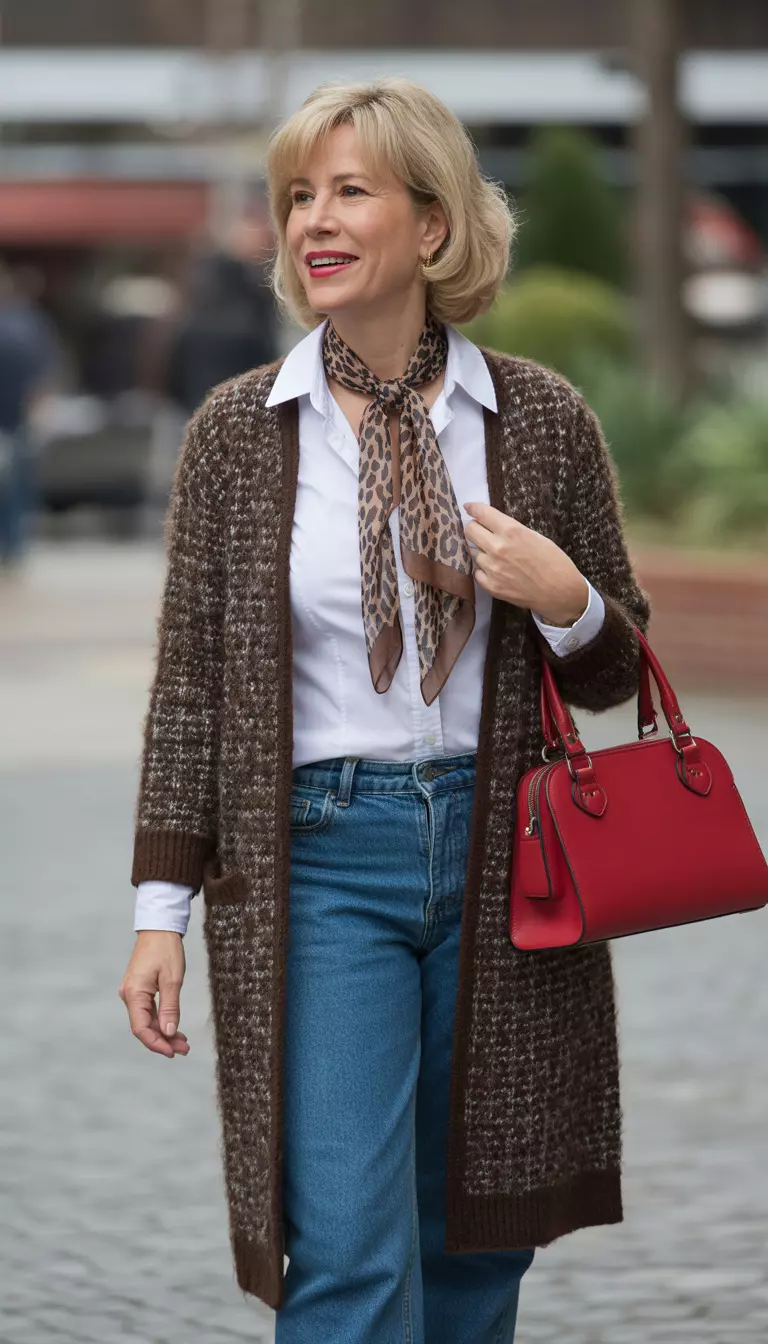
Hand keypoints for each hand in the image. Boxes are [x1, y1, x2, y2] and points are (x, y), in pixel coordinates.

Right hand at [118, 931, 189, 1057]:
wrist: (159, 927)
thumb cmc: (166, 949)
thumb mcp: (173, 979)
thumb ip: (170, 1007)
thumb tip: (169, 1032)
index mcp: (134, 993)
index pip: (141, 1028)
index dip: (156, 1043)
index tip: (173, 1053)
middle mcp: (129, 995)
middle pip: (144, 1027)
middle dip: (164, 1040)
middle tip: (185, 1049)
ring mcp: (133, 992)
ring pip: (147, 1020)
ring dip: (164, 1032)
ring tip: (183, 1043)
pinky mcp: (139, 989)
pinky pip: (148, 1011)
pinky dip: (161, 1020)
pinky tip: (174, 1028)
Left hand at [464, 502, 588, 625]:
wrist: (560, 592)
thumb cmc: (554, 561)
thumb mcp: (536, 536)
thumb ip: (512, 530)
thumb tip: (493, 525)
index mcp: (511, 531)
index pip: (482, 513)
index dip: (473, 508)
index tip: (469, 507)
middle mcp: (497, 548)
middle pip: (470, 531)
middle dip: (474, 528)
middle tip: (481, 531)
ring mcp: (492, 568)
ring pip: (474, 552)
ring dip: (482, 551)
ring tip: (497, 556)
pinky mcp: (491, 586)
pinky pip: (477, 572)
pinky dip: (484, 570)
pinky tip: (496, 571)